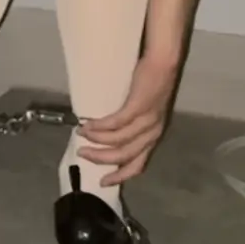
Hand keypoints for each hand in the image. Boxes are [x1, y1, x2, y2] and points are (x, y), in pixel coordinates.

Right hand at [76, 57, 179, 184]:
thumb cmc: (153, 84)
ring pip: (118, 141)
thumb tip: (109, 136)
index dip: (120, 176)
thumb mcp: (146, 112)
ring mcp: (146, 120)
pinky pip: (115, 123)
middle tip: (82, 154)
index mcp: (153, 136)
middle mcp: (152, 133)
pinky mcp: (138, 107)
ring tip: (80, 134)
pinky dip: (99, 126)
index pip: (138, 165)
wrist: (164, 62)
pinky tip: (88, 124)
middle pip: (124, 156)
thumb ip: (134, 126)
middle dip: (100, 158)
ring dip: (96, 140)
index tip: (102, 181)